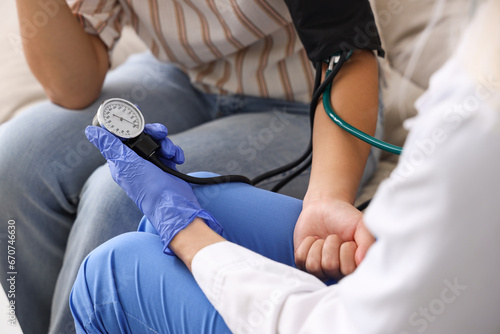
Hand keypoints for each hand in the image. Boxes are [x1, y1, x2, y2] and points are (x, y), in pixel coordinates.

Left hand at [85, 123, 222, 253]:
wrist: (174, 204)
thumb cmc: (148, 188)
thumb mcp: (127, 164)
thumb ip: (110, 146)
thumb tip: (90, 131)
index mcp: (121, 160)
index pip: (120, 136)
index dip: (127, 123)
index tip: (135, 112)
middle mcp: (135, 161)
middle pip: (142, 136)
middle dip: (153, 133)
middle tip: (160, 132)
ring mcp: (151, 164)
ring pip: (157, 142)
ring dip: (166, 144)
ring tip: (170, 153)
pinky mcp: (165, 167)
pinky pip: (169, 152)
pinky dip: (174, 153)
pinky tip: (177, 159)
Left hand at [293, 197, 374, 280]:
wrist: (324, 206)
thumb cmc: (345, 218)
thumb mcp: (362, 226)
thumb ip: (367, 243)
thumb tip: (361, 262)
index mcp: (353, 266)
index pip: (348, 270)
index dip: (347, 251)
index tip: (349, 241)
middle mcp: (337, 271)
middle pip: (330, 266)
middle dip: (331, 245)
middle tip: (334, 237)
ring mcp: (319, 269)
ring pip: (313, 265)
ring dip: (318, 246)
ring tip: (323, 239)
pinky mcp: (303, 262)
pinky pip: (301, 259)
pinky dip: (306, 244)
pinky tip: (313, 240)